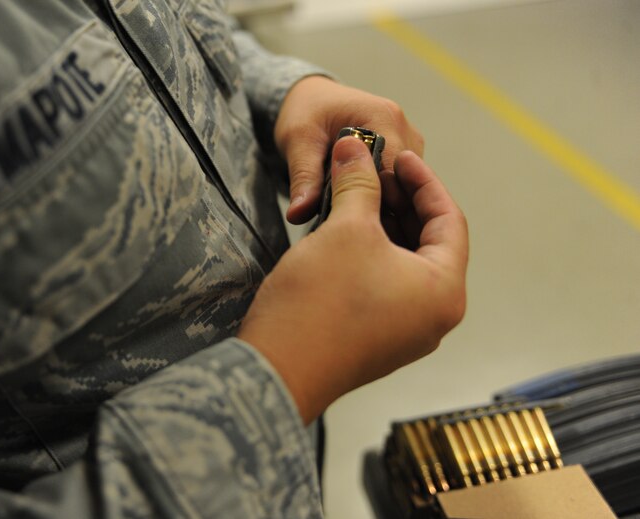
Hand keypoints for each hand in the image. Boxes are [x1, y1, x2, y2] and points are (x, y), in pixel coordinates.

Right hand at [238, 137, 467, 423]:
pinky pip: (387, 286)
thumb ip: (358, 182)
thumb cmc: (319, 303)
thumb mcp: (345, 230)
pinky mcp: (378, 340)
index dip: (424, 181)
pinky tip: (345, 234)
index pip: (450, 220)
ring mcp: (406, 333)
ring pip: (406, 265)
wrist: (277, 371)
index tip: (397, 157)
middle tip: (373, 173)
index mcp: (444, 290)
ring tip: (355, 198)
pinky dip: (373, 255)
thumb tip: (354, 146)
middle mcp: (434, 316)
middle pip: (430, 243)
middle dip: (402, 203)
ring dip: (385, 227)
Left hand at [274, 76, 423, 223]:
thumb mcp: (298, 142)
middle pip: (402, 181)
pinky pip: (398, 179)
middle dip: (377, 203)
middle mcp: (402, 127)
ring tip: (352, 213)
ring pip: (402, 184)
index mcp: (382, 118)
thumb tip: (297, 214)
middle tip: (348, 222)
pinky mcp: (403, 148)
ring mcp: (407, 138)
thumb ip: (303, 178)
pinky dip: (381, 193)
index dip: (376, 202)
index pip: (393, 173)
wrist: (311, 96)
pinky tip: (360, 203)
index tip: (352, 222)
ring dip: (380, 200)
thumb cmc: (305, 111)